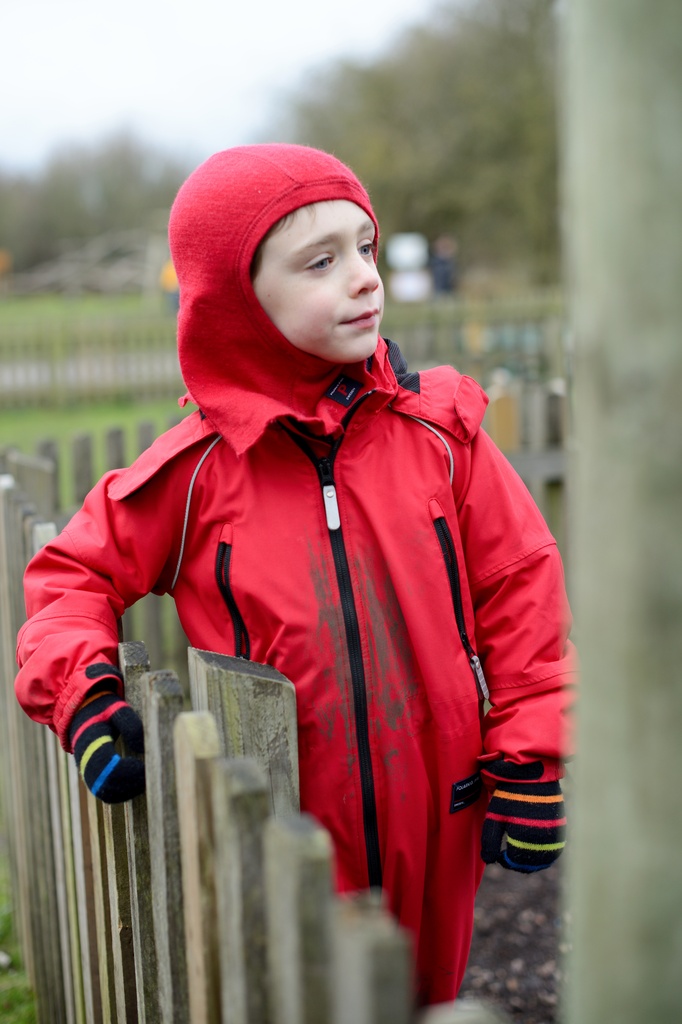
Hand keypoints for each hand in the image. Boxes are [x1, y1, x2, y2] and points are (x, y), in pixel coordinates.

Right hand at [69, 663, 144, 802]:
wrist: (81, 711)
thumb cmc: (103, 708)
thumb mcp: (116, 708)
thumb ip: (131, 725)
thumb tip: (143, 748)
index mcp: (91, 742)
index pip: (107, 766)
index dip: (128, 772)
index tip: (145, 767)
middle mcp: (85, 761)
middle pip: (106, 786)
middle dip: (131, 785)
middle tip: (150, 776)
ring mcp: (88, 771)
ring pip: (107, 793)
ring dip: (128, 791)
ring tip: (146, 778)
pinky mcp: (94, 776)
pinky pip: (107, 792)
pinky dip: (124, 792)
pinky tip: (139, 782)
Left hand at [481, 758, 564, 872]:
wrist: (531, 774)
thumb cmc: (510, 795)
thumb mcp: (494, 817)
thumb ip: (490, 840)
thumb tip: (490, 861)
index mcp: (524, 838)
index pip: (515, 862)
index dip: (505, 861)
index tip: (499, 855)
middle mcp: (542, 839)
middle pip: (532, 864)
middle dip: (519, 863)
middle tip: (509, 856)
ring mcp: (554, 834)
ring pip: (546, 859)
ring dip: (535, 860)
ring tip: (522, 853)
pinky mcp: (561, 826)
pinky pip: (556, 848)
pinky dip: (547, 852)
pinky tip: (536, 846)